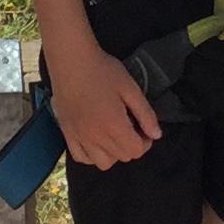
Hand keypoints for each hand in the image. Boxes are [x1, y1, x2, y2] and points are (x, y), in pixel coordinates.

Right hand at [43, 31, 160, 170]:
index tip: (144, 127)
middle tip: (131, 126)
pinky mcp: (67, 133)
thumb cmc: (103, 71)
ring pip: (103, 163)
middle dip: (132, 145)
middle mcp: (96, 137)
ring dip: (113, 153)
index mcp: (113, 125)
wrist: (71, 61)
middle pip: (122, 157)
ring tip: (114, 134)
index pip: (136, 151)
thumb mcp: (130, 88)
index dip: (146, 142)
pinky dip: (92, 155)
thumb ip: (145, 114)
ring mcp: (79, 137)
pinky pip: (81, 158)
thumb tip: (156, 135)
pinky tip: (96, 140)